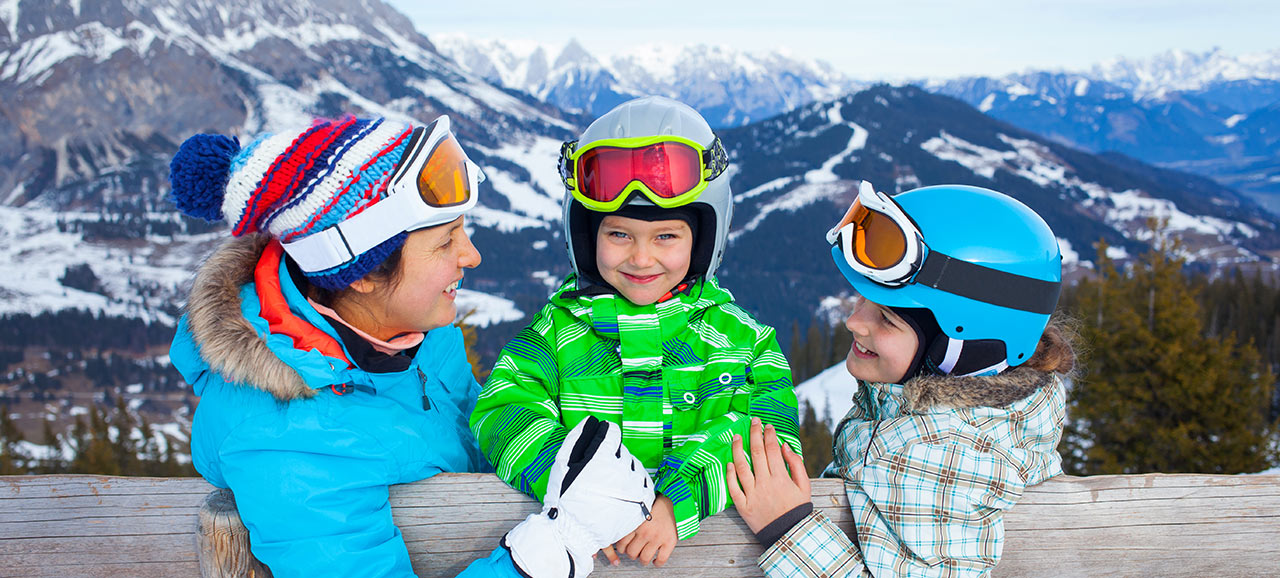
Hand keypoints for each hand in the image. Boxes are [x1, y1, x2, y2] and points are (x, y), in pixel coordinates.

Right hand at [504, 417, 655, 577]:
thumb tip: (591, 421)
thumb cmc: (566, 498)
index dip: (605, 436)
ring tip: (609, 485)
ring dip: (625, 471)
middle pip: (624, 451)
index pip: (612, 433)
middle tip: (600, 472)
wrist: (575, 532)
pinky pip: (645, 485)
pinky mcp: (642, 501)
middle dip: (613, 456)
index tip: (602, 443)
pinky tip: (622, 493)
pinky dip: (635, 485)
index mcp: (603, 457)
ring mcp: (635, 486)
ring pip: (635, 467)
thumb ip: (577, 438)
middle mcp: (623, 469)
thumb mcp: (563, 464)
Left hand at [603, 495, 676, 566]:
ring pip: (644, 558)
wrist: (672, 501)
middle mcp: (645, 532)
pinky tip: (655, 561)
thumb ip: (630, 523)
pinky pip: (661, 559)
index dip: (622, 549)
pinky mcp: (669, 542)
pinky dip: (657, 563)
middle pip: (632, 553)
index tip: (624, 548)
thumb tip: (620, 533)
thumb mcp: (638, 512)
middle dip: (632, 555)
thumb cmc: (655, 506)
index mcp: (636, 525)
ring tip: (644, 558)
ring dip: (643, 560)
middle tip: (634, 553)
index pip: (622, 543)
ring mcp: (657, 538)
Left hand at [726, 417, 810, 533]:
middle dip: (754, 434)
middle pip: (757, 453)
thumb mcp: (804, 486)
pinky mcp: (743, 506)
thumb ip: (796, 465)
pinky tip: (729, 463)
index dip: (769, 435)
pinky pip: (733, 488)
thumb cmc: (797, 508)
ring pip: (741, 467)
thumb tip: (785, 446)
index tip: (767, 426)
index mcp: (781, 478)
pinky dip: (730, 474)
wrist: (788, 534)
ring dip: (738, 449)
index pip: (772, 450)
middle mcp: (765, 484)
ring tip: (736, 437)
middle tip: (752, 421)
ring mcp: (753, 494)